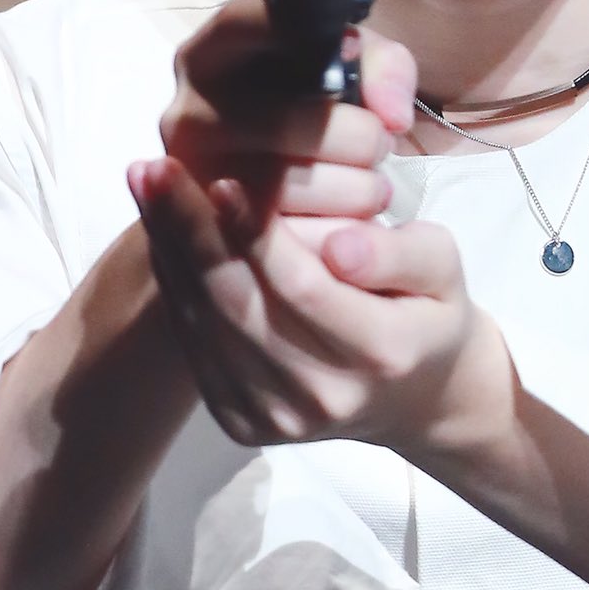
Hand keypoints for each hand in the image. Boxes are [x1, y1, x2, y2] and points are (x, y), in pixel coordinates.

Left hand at [132, 0, 513, 455]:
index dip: (255, 231)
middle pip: (238, 306)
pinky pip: (195, 346)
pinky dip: (175, 285)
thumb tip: (340, 242)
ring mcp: (278, 418)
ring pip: (205, 325)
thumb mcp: (443, 266)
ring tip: (145, 184)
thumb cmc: (429, 309)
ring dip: (169, 251)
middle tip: (153, 167)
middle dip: (188, 230)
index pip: (302, 286)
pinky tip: (161, 232)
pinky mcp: (243, 423)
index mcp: (382, 354)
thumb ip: (399, 251)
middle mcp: (323, 397)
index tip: (222, 177)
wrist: (419, 396)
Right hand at [158, 0, 412, 253]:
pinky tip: (353, 220)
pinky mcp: (220, 240)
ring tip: (368, 185)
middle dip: (362, 139)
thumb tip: (390, 118)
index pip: (244, 22)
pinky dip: (345, 231)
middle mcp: (187, 116)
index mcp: (206, 58)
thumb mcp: (338, 70)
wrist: (254, 202)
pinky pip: (304, 237)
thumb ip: (380, 67)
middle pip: (296, 123)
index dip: (300, 30)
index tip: (350, 53)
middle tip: (377, 146)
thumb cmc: (308, 117)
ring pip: (304, 188)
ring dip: (361, 191)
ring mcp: (197, 180)